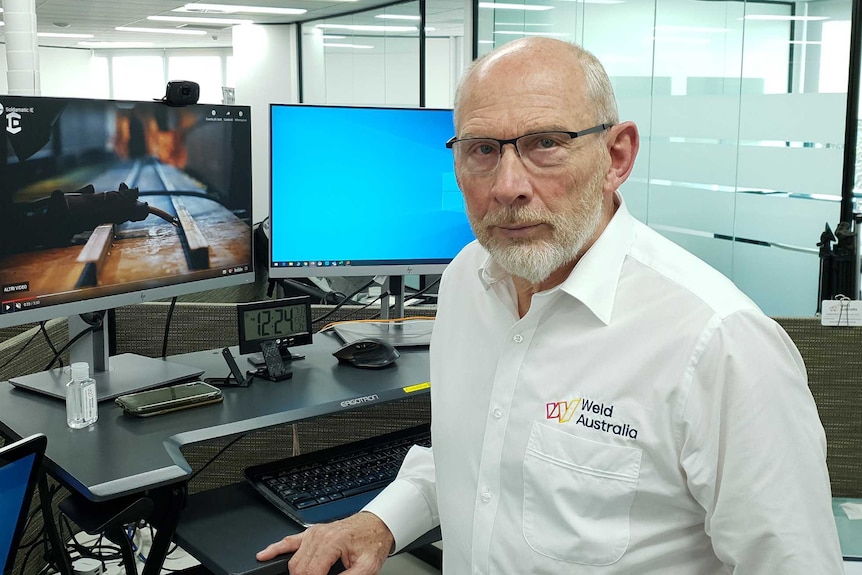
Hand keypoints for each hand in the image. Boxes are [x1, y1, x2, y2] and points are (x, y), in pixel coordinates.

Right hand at [256, 511, 394, 574]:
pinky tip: (264, 556)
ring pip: (293, 561)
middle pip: (298, 568)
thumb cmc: (372, 542)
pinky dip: (274, 549)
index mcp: (332, 542)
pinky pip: (288, 542)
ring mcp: (313, 534)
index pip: (310, 572)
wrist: (377, 525)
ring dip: (295, 574)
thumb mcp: (367, 567)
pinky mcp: (311, 534)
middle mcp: (319, 536)